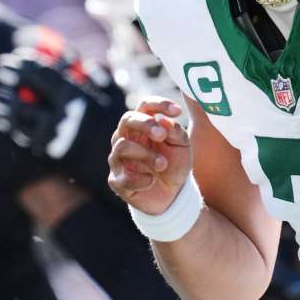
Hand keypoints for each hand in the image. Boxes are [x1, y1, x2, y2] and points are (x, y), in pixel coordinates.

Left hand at [0, 44, 113, 158]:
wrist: (108, 153)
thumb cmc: (101, 114)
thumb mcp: (99, 89)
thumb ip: (81, 70)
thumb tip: (63, 51)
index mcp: (74, 95)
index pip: (44, 73)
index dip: (27, 62)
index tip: (15, 55)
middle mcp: (62, 112)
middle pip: (29, 90)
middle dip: (13, 76)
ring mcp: (52, 131)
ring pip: (20, 113)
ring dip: (3, 103)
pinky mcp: (46, 147)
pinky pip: (22, 133)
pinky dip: (10, 124)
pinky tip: (0, 119)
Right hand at [108, 97, 190, 214]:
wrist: (172, 195)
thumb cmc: (174, 164)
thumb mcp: (182, 147)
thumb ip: (176, 133)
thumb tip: (164, 120)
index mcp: (143, 126)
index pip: (145, 106)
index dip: (159, 104)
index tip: (178, 111)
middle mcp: (126, 138)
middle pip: (127, 120)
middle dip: (145, 124)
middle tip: (162, 135)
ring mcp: (118, 159)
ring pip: (122, 147)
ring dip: (145, 154)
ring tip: (163, 164)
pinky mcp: (117, 181)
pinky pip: (123, 178)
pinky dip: (140, 179)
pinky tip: (151, 180)